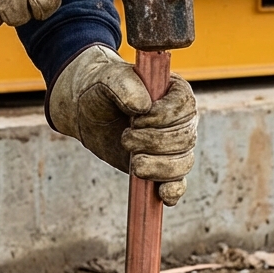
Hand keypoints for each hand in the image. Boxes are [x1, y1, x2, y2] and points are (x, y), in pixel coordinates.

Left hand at [48, 45, 196, 204]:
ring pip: (183, 164)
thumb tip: (142, 107)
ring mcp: (175, 147)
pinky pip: (178, 184)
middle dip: (154, 143)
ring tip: (134, 163)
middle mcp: (182, 122)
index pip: (186, 108)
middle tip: (126, 138)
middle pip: (185, 139)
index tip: (136, 118)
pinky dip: (172, 191)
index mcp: (175, 93)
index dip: (164, 117)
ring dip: (158, 167)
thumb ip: (124, 84)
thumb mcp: (107, 78)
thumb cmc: (100, 88)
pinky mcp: (162, 168)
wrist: (88, 110)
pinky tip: (162, 194)